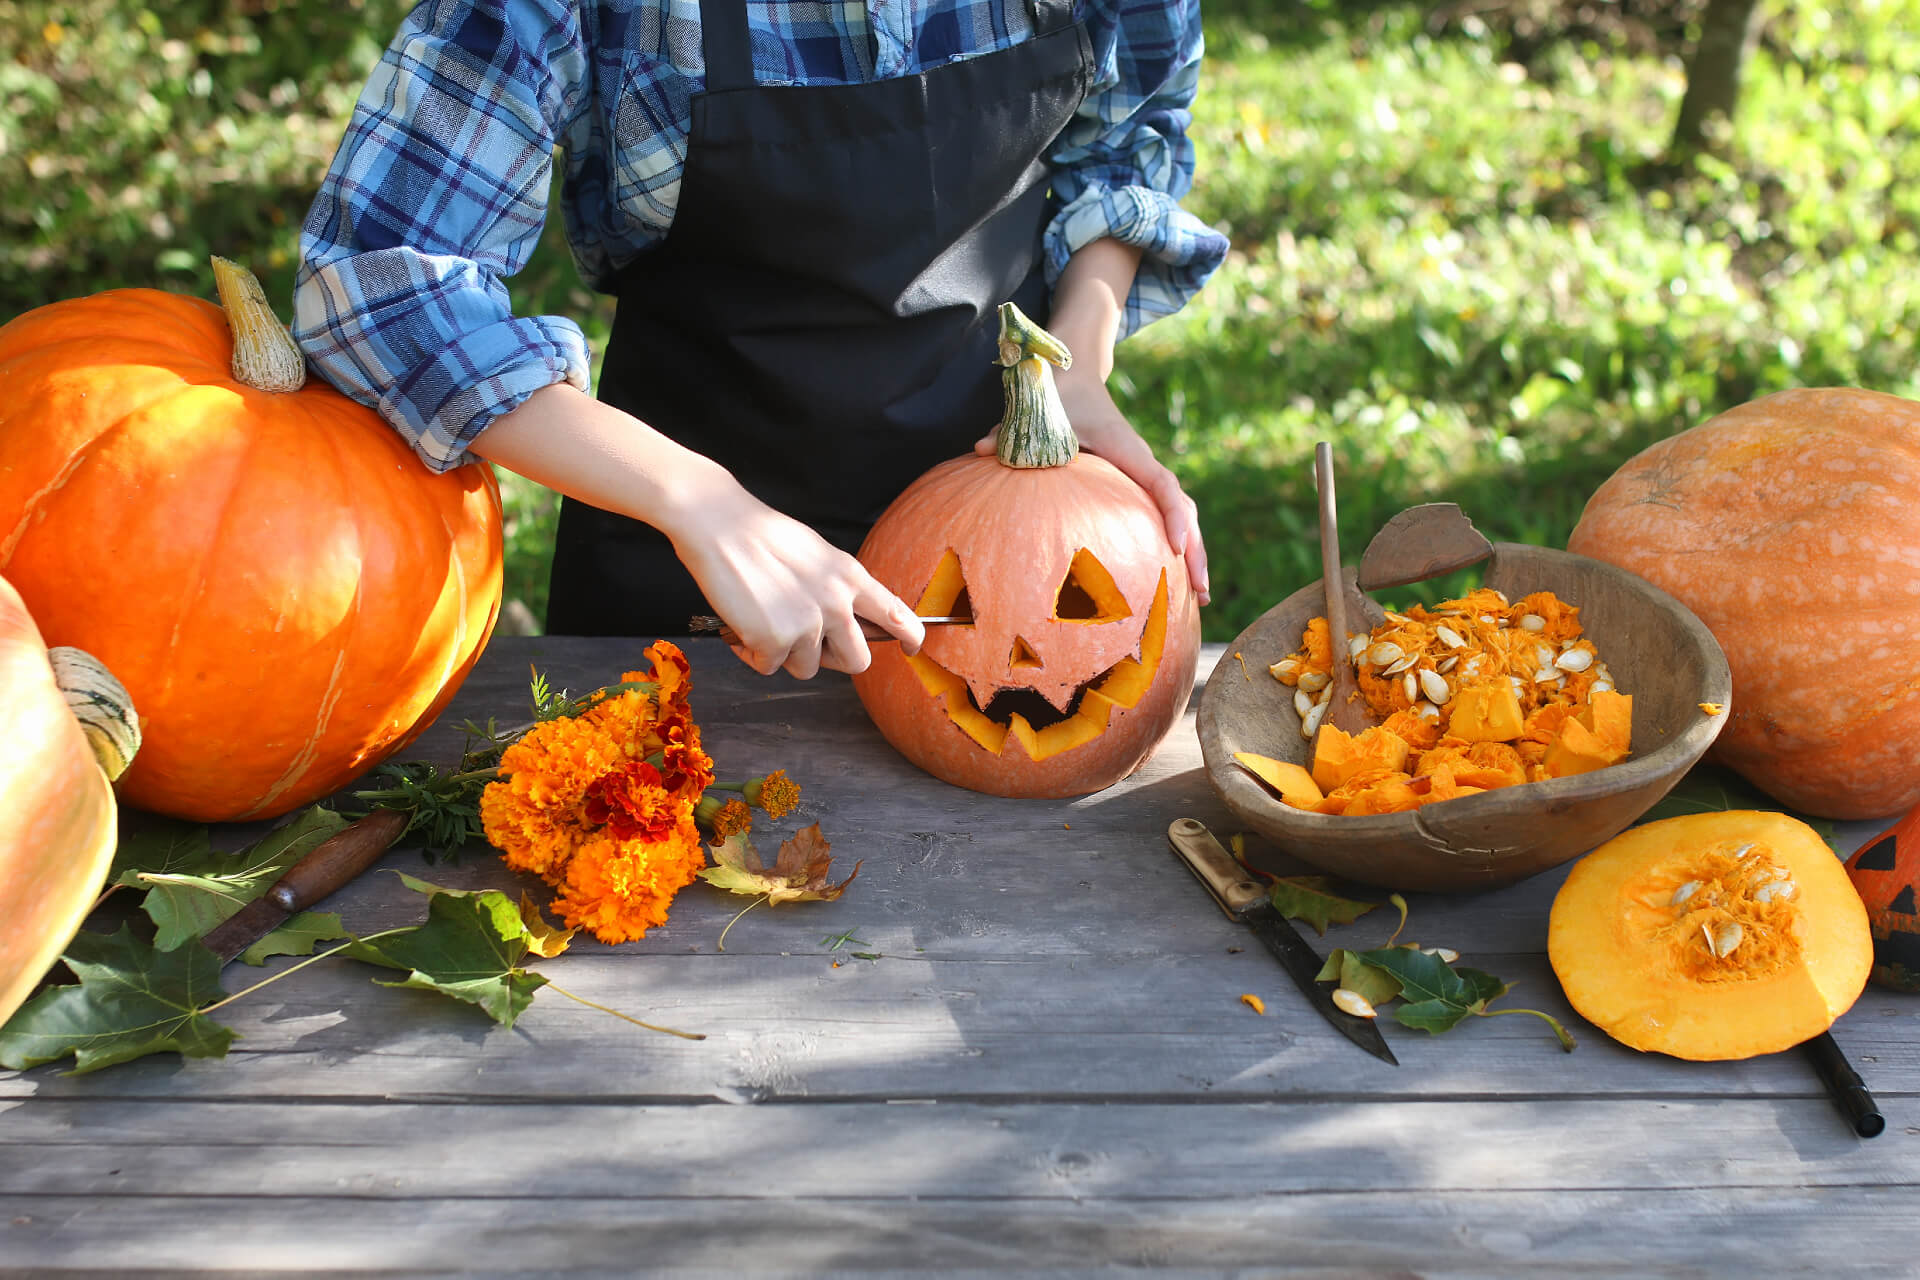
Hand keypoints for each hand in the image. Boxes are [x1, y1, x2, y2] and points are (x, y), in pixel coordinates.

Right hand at [668, 479, 925, 678]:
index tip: (912, 649)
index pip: (898, 615)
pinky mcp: (774, 641)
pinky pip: (770, 667)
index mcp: (850, 577)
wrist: (718, 524)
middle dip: (835, 660)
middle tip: (809, 644)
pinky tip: (741, 627)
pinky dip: (753, 653)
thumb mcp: (817, 554)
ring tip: (764, 620)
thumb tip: (850, 620)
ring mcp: (806, 624)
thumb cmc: (762, 535)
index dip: (911, 637)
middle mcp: (836, 603)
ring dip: (785, 654)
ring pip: (807, 668)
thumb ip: (839, 587)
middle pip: (858, 662)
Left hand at [976, 366, 1210, 606]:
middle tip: (1202, 591)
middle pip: (1182, 508)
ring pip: (1179, 515)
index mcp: (1127, 448)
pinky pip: (1160, 516)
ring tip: (1200, 599)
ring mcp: (1140, 476)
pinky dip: (1170, 545)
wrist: (1073, 376)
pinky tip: (1168, 580)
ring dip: (1193, 553)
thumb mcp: (1037, 408)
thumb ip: (1011, 430)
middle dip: (1196, 549)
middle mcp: (1141, 463)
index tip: (1177, 546)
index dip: (1173, 515)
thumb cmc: (1058, 394)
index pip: (1161, 483)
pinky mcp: (1133, 485)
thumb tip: (979, 449)